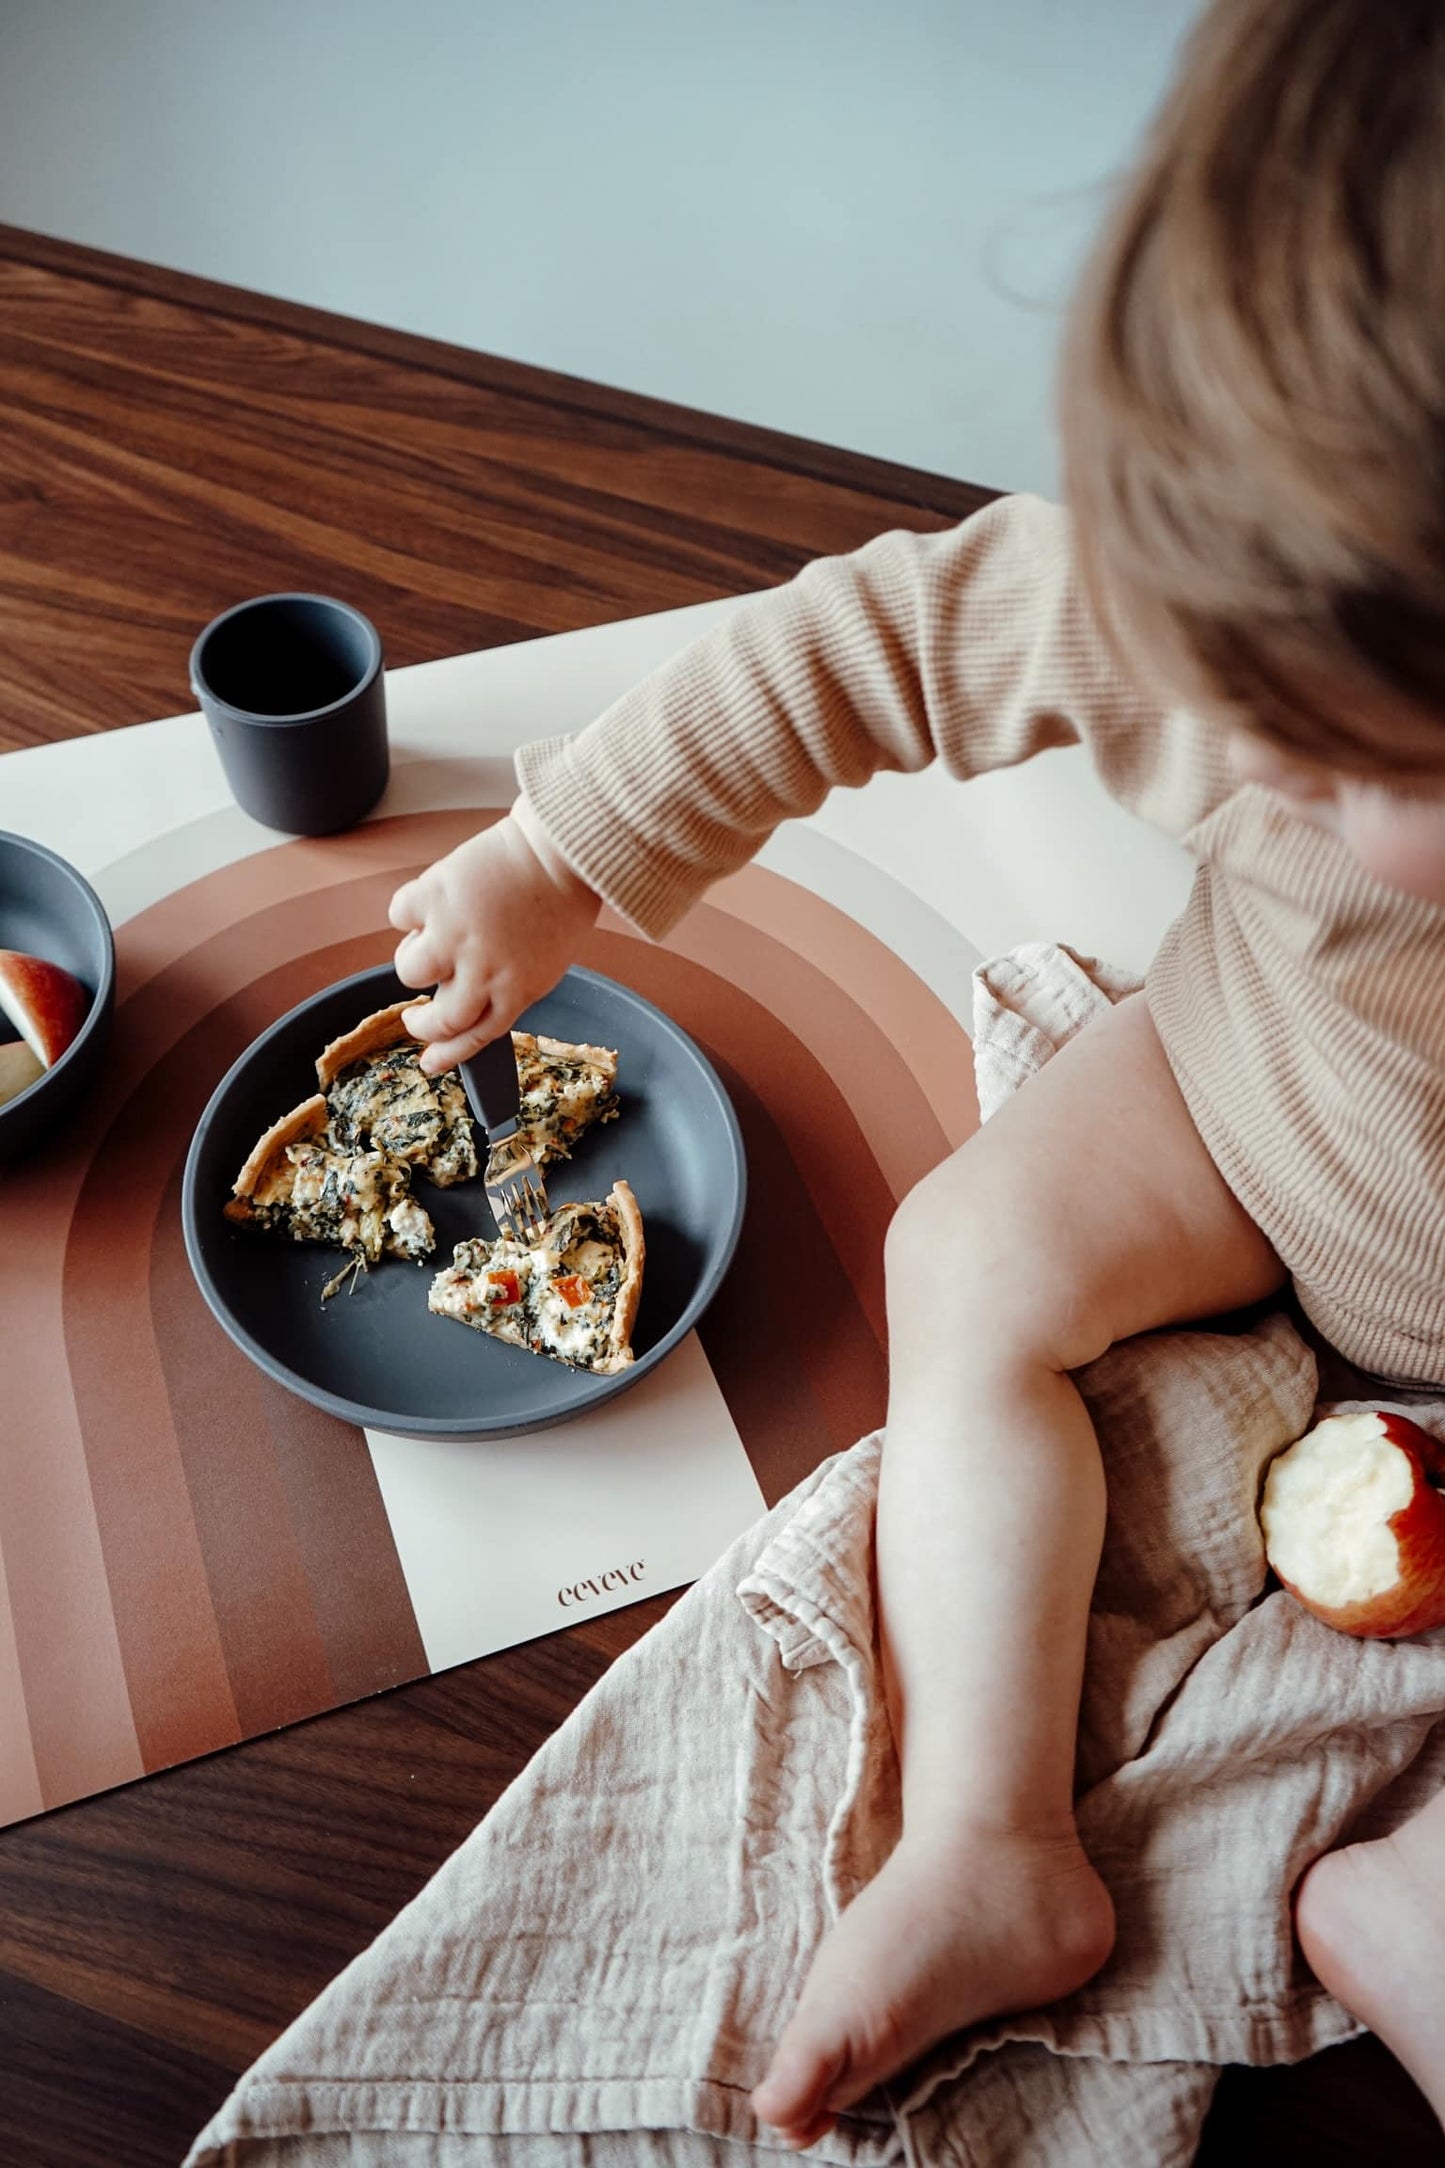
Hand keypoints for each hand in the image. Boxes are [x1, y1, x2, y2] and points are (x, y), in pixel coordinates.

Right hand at [387, 801, 600, 1072]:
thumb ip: (509, 988)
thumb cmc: (561, 904)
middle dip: (420, 1025)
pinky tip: (433, 900)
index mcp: (515, 991)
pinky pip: (400, 916)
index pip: (473, 1037)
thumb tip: (468, 1000)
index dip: (447, 1055)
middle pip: (437, 1020)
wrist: (559, 853)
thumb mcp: (546, 964)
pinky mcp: (433, 899)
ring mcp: (453, 936)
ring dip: (415, 958)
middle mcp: (481, 972)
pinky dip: (411, 910)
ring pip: (408, 971)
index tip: (428, 1063)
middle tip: (414, 1018)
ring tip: (433, 937)